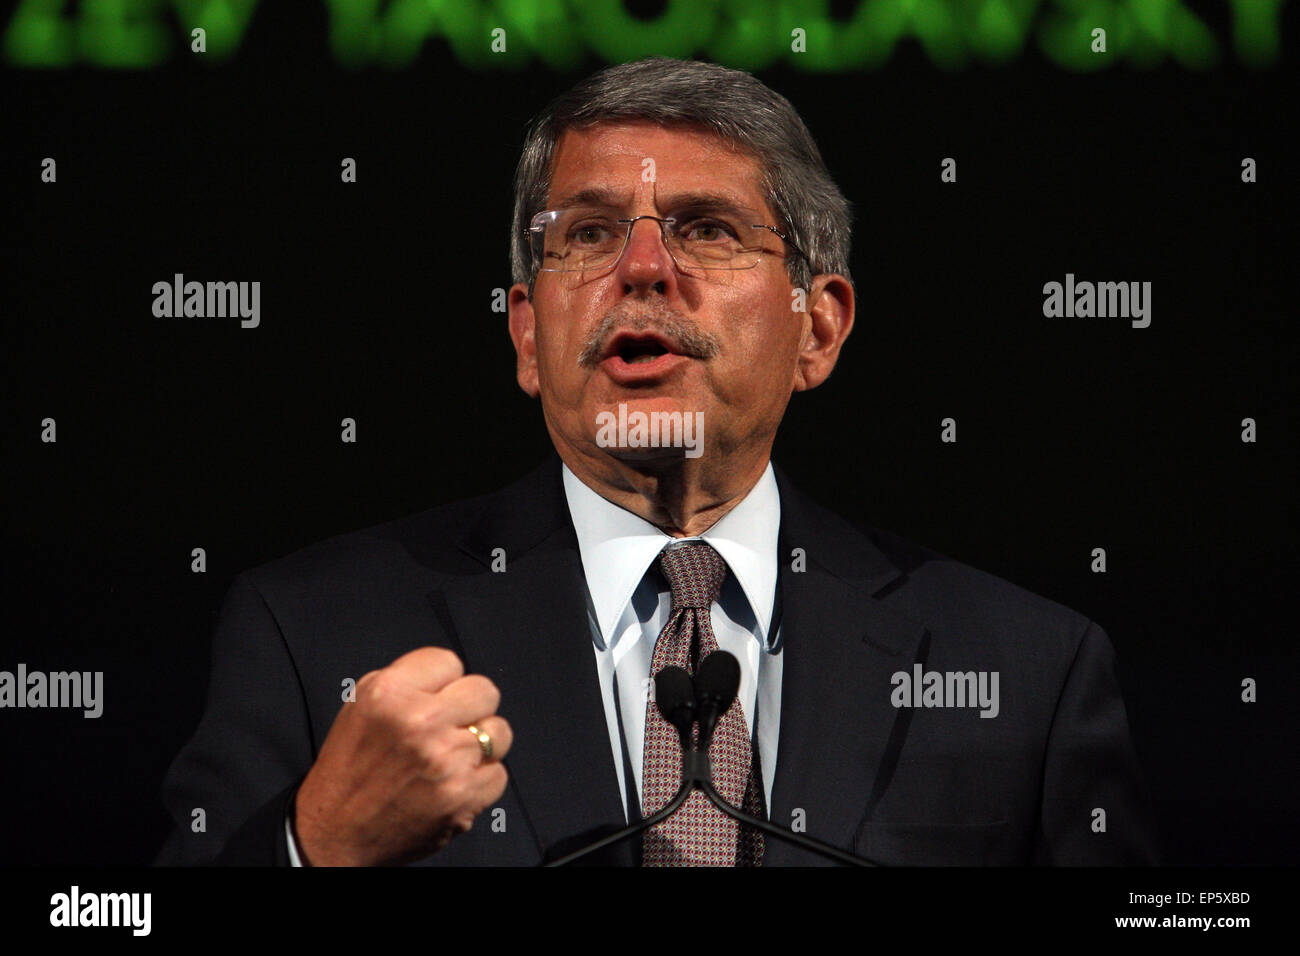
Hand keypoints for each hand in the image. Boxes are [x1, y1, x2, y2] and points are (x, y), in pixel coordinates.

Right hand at [292, 647, 510, 865]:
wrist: (336, 834)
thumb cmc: (349, 771)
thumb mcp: (360, 706)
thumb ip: (407, 683)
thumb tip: (450, 677)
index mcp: (388, 693)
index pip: (450, 661)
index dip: (445, 683)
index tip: (436, 699)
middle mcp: (419, 721)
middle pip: (484, 691)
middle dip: (470, 709)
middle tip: (450, 728)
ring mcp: (445, 759)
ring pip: (499, 732)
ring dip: (481, 746)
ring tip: (452, 759)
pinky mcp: (463, 795)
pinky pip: (499, 774)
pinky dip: (480, 783)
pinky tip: (452, 785)